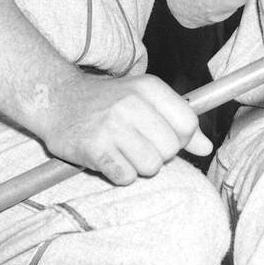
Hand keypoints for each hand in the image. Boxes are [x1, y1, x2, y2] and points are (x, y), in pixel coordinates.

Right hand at [41, 73, 211, 185]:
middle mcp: (131, 103)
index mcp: (149, 87)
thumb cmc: (107, 102)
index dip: (181, 138)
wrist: (57, 100)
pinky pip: (125, 177)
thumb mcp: (145, 99)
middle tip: (139, 145)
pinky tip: (110, 159)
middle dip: (159, 154)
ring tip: (124, 152)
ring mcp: (111, 125)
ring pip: (151, 166)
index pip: (188, 123)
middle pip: (170, 149)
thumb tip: (206, 147)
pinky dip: (120, 174)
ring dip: (139, 166)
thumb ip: (179, 121)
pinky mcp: (94, 148)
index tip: (165, 136)